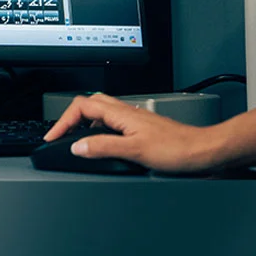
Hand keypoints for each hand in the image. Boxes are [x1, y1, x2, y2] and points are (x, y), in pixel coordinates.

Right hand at [43, 92, 224, 172]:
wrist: (203, 151)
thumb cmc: (177, 149)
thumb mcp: (135, 151)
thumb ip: (103, 147)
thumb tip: (78, 146)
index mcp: (121, 112)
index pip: (81, 106)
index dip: (63, 121)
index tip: (53, 136)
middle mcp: (126, 112)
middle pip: (88, 104)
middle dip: (71, 118)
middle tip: (61, 136)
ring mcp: (134, 119)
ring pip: (101, 112)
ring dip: (85, 124)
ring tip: (78, 142)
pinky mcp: (141, 128)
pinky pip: (113, 123)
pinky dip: (100, 132)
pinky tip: (104, 146)